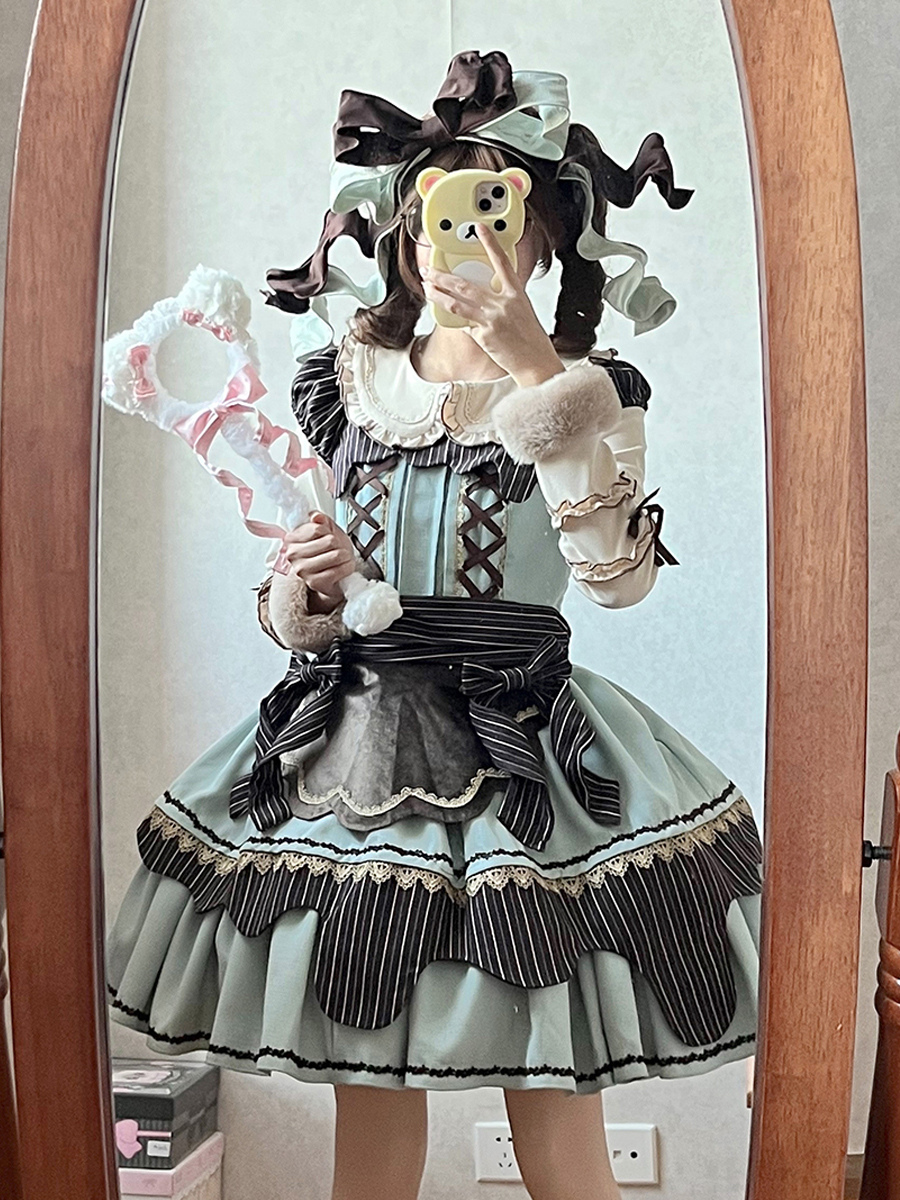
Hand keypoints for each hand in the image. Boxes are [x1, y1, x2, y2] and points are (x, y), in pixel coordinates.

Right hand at [281, 511, 355, 611]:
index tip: (329, 536)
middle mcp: (293, 554)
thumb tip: (316, 516)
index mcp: (292, 538)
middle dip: (340, 544)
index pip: (317, 528)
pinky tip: (345, 567)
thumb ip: (321, 520)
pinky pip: (338, 571)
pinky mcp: (314, 582)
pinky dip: (347, 567)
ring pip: (336, 555)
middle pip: (329, 541)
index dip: (329, 531)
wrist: (333, 574)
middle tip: (339, 548)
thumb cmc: (329, 551)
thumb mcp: (327, 530)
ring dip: (346, 556)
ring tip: (344, 558)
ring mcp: (302, 570)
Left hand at [421, 223, 565, 386]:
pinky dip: (455, 320)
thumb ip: (502, 299)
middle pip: (465, 284)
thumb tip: (483, 294)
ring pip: (456, 303)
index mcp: (516, 293)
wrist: (535, 361)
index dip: (490, 243)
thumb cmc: (530, 338)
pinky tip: (446, 316)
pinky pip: (463, 324)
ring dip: (437, 295)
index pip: (501, 262)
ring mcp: (491, 319)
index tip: (479, 229)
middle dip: (442, 276)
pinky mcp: (483, 335)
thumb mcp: (521, 310)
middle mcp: (503, 303)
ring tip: (427, 288)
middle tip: (429, 270)